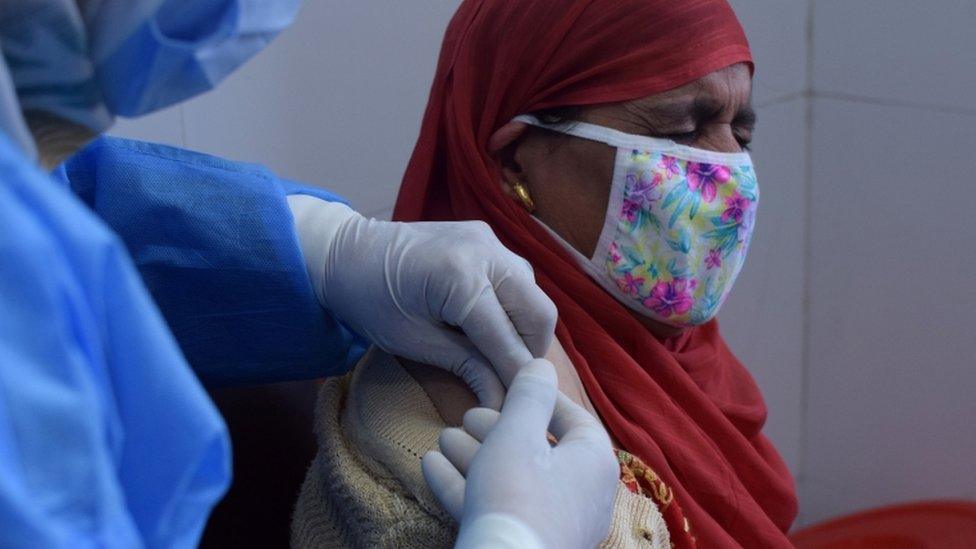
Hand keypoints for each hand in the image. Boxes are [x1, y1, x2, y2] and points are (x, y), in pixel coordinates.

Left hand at [288, 196, 556, 407]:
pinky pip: (517, 277)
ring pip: (534, 294)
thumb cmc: (370, 302)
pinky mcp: (486, 237)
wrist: (344, 252)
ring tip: (501, 356)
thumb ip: (467, 368)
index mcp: (461, 278)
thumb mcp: (414, 343)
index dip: (516, 380)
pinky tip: (492, 326)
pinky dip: (514, 306)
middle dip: (532, 353)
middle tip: (514, 383)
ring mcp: (488, 240)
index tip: (520, 411)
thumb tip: (503, 405)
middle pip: (539, 314)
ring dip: (525, 329)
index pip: (508, 341)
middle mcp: (485, 251)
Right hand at [422, 358, 617, 548]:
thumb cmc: (517, 494)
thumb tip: (542, 364)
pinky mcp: (525, 542)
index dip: (540, 398)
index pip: (573, 419)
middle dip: (494, 430)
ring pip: (512, 480)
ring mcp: (554, 524)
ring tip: (442, 438)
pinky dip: (465, 488)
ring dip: (473, 457)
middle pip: (536, 451)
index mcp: (593, 462)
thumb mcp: (518, 433)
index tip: (509, 385)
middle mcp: (581, 495)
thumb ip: (529, 395)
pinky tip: (431, 466)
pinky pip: (497, 508)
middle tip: (465, 416)